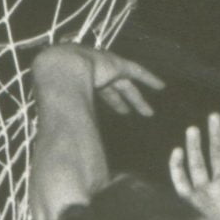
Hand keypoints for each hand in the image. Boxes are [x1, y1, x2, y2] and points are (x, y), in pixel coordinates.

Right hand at [34, 43, 164, 117]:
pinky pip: (137, 71)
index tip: (121, 112)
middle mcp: (95, 74)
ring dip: (137, 99)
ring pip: (126, 85)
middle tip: (132, 113)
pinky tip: (162, 87)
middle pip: (114, 90)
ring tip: (149, 112)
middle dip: (124, 102)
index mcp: (82, 84)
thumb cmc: (58, 96)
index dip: (112, 102)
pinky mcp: (116, 64)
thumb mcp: (67, 114)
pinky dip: (149, 78)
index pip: (102, 93)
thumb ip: (74, 130)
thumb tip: (74, 155)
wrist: (59, 73)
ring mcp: (105, 67)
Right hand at [169, 115, 219, 219]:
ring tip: (193, 128)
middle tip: (214, 116)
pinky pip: (180, 182)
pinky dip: (177, 167)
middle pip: (218, 155)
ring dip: (195, 147)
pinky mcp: (191, 204)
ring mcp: (206, 195)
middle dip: (216, 136)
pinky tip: (177, 151)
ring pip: (198, 165)